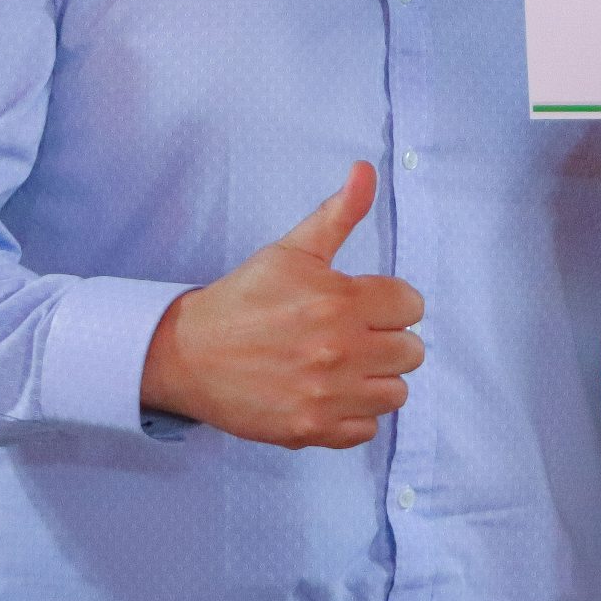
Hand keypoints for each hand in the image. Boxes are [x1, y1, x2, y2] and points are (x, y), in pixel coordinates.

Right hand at [138, 161, 423, 447]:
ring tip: (346, 366)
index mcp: (339, 301)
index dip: (391, 302)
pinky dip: (354, 415)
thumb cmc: (244, 298)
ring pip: (396, 393)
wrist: (188, 354)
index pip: (411, 305)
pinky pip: (367, 429)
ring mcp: (326, 395)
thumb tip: (366, 170)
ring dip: (377, 379)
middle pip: (412, 352)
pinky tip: (330, 394)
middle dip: (388, 340)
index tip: (366, 305)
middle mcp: (339, 350)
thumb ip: (338, 214)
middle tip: (355, 335)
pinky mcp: (312, 429)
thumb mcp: (292, 250)